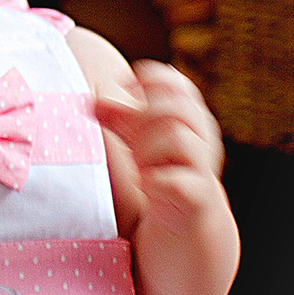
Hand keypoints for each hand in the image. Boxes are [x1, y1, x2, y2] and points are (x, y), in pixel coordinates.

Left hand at [94, 60, 226, 234]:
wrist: (185, 215)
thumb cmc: (161, 165)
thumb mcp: (138, 137)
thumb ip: (118, 118)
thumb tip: (91, 103)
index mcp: (190, 116)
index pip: (179, 86)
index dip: (154, 79)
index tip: (125, 85)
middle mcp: (202, 136)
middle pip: (176, 108)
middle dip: (144, 117)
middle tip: (130, 137)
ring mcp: (202, 164)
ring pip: (178, 137)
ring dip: (148, 148)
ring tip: (139, 164)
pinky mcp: (198, 194)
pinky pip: (177, 181)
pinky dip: (155, 180)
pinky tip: (146, 182)